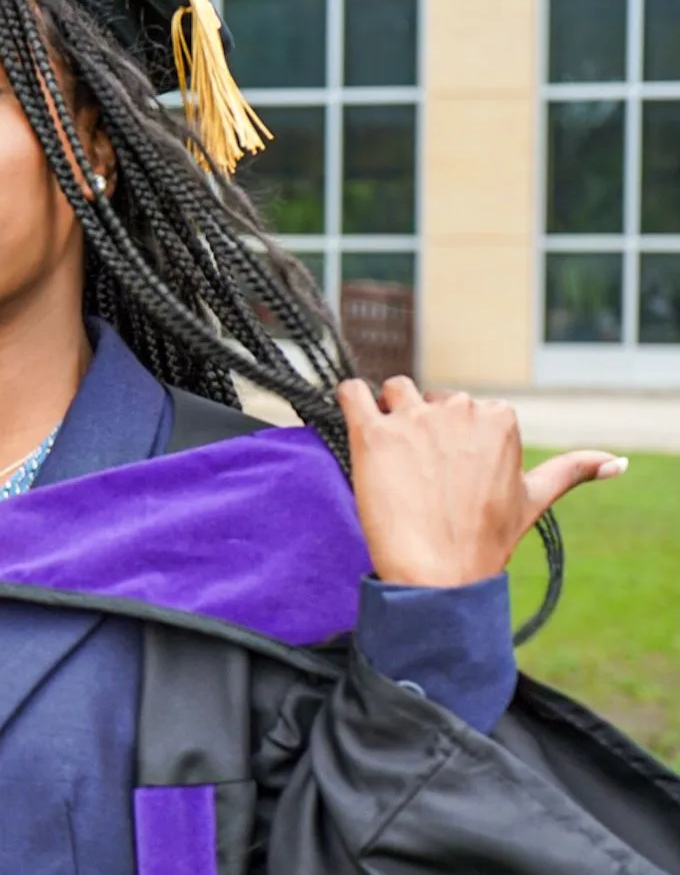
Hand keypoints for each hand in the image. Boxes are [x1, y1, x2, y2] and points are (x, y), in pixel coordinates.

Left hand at [337, 377, 627, 587]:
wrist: (440, 577)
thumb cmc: (485, 540)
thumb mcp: (534, 499)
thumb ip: (572, 471)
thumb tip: (618, 463)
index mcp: (497, 418)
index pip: (462, 405)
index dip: (452, 437)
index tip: (451, 472)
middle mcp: (457, 410)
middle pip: (425, 397)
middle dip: (420, 427)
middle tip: (421, 475)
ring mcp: (413, 420)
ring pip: (392, 390)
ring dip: (387, 414)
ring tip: (390, 458)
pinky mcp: (372, 433)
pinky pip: (350, 391)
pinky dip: (348, 399)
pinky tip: (355, 420)